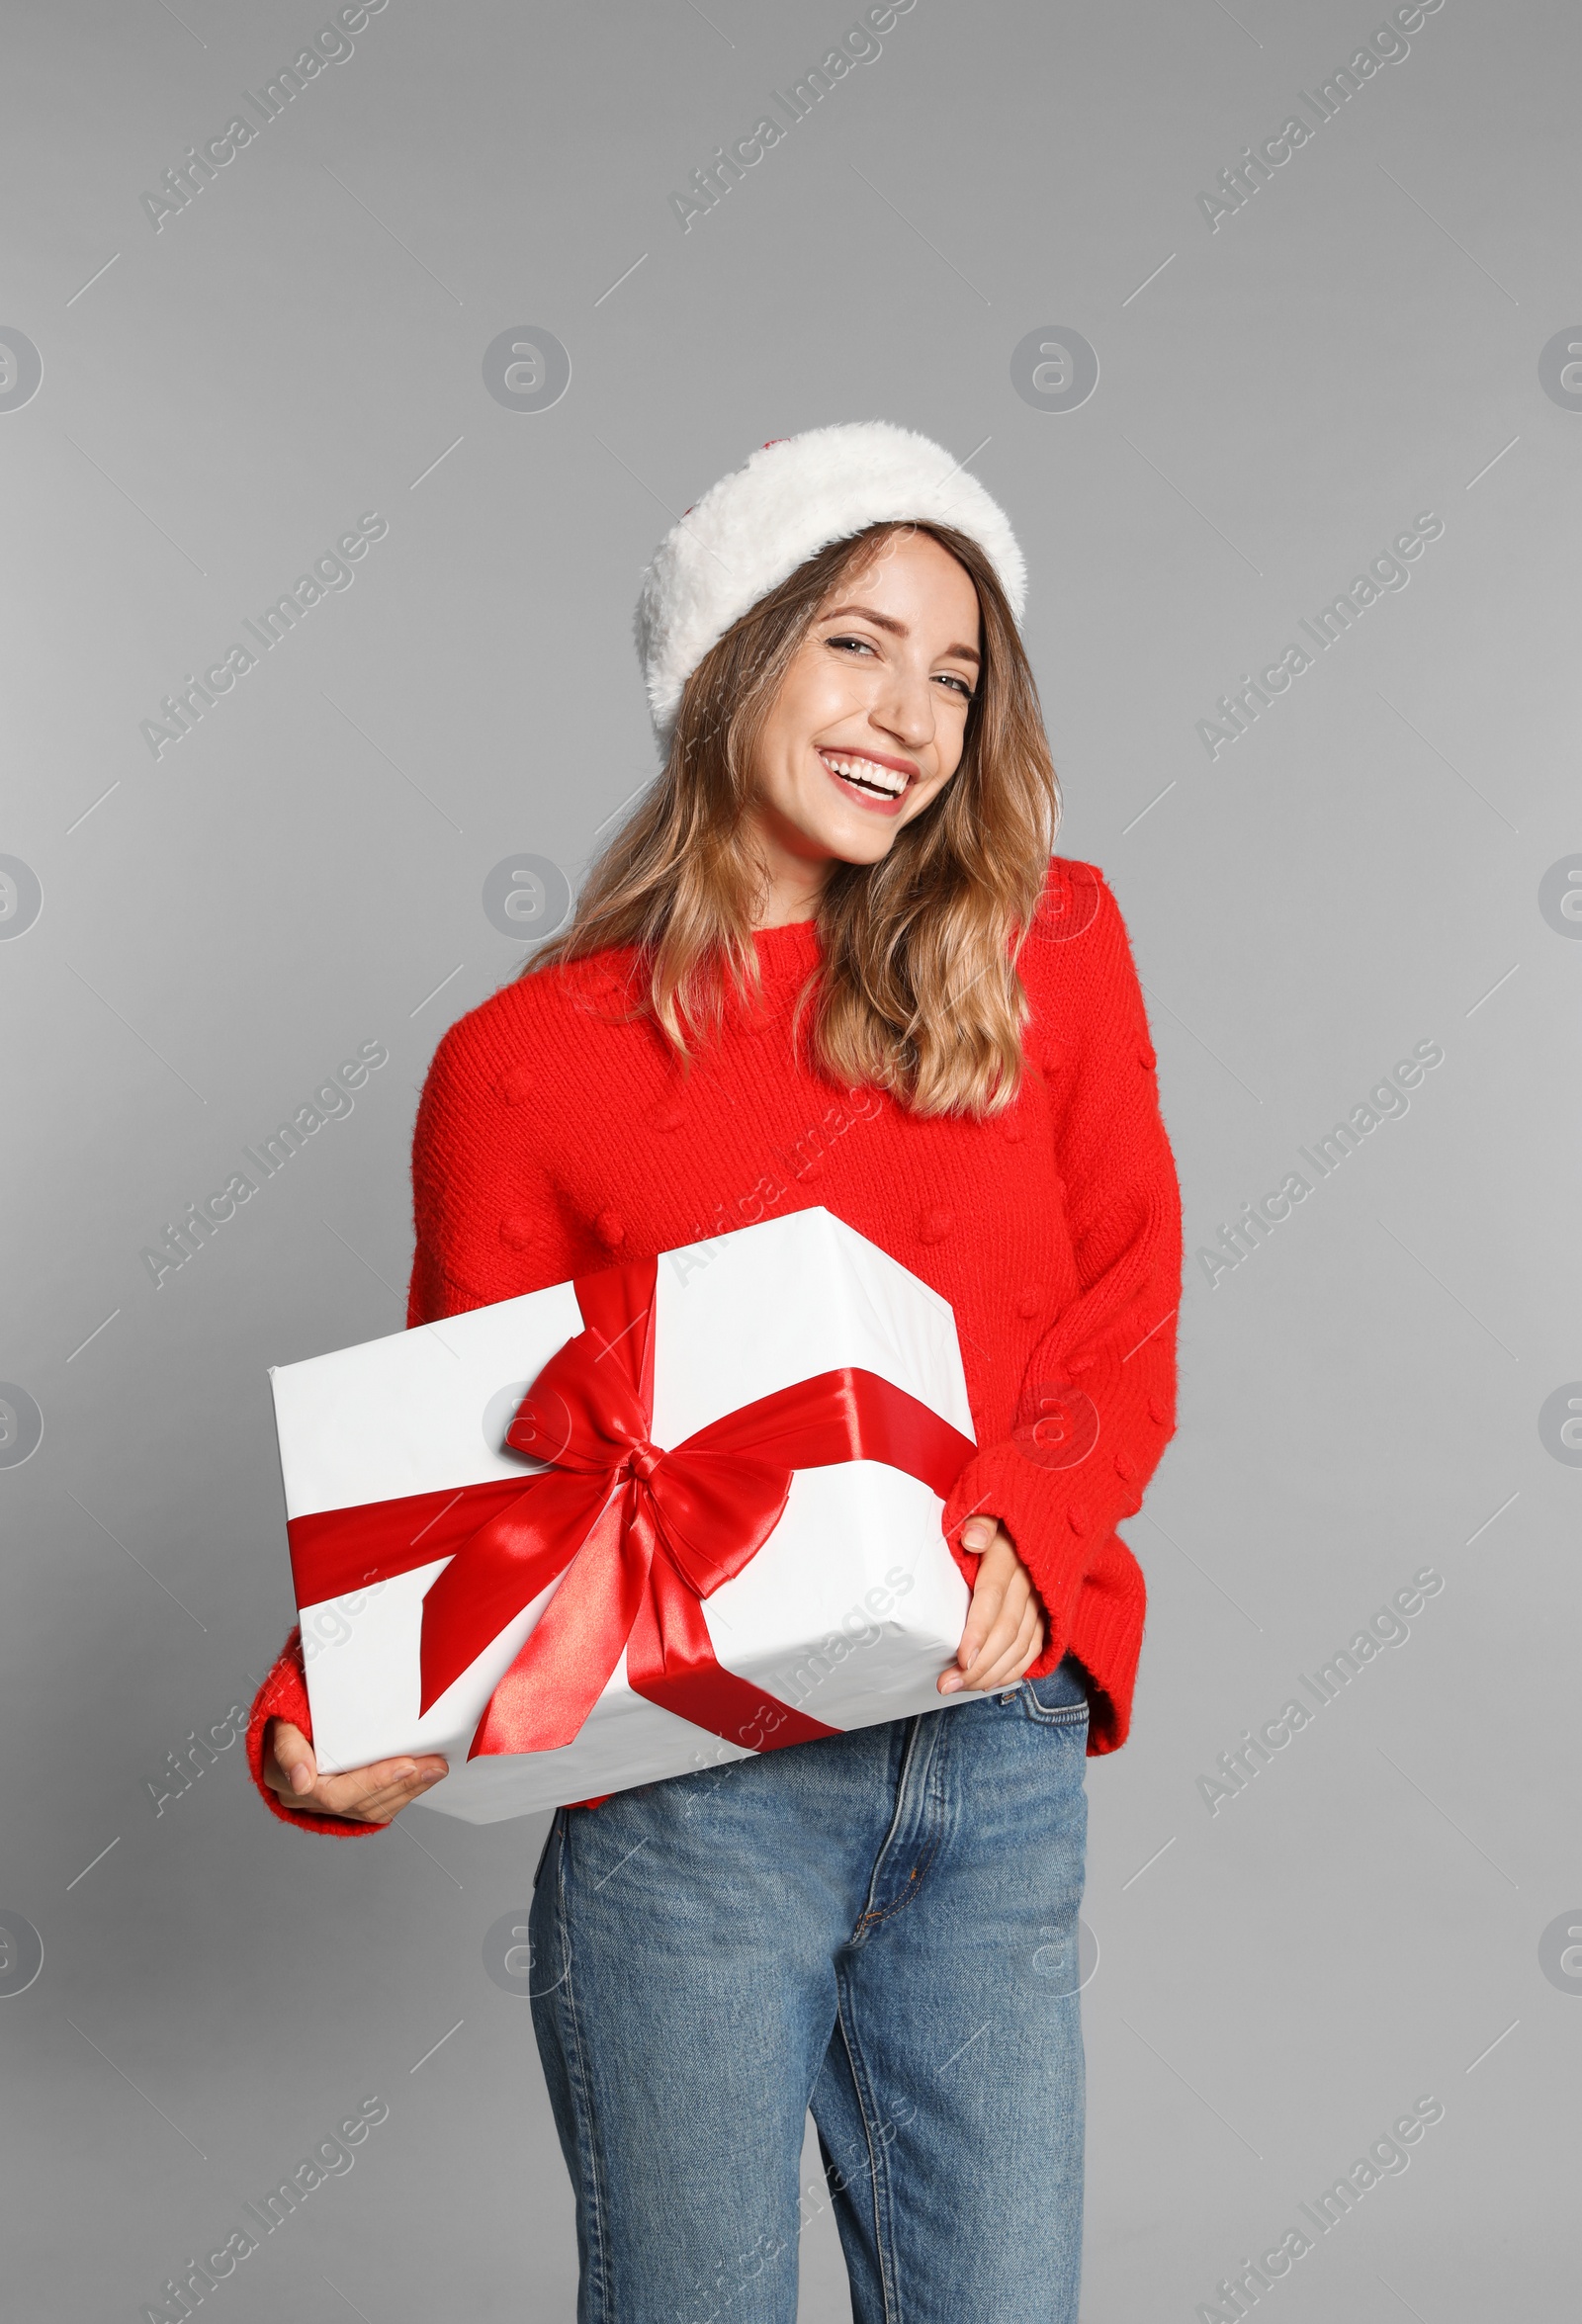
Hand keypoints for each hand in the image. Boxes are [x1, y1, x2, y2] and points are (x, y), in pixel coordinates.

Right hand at [262, 1719, 448, 1825]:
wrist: (284, 1712)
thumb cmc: (287, 1708)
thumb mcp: (279, 1714)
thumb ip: (287, 1743)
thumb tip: (302, 1780)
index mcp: (285, 1776)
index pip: (330, 1792)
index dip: (370, 1782)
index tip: (405, 1765)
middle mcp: (303, 1796)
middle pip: (356, 1802)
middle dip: (397, 1785)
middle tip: (429, 1765)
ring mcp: (322, 1802)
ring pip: (368, 1809)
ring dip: (406, 1790)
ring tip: (434, 1769)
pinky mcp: (343, 1799)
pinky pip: (373, 1808)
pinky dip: (401, 1793)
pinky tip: (422, 1778)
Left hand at [939, 1518, 1047, 1694]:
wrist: (1042, 1518)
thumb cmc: (1001, 1521)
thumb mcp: (991, 1512)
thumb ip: (981, 1523)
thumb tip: (972, 1538)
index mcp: (1011, 1556)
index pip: (993, 1597)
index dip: (978, 1631)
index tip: (961, 1658)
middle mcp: (1031, 1582)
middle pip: (1007, 1630)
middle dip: (978, 1664)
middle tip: (947, 1684)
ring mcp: (1042, 1601)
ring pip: (1021, 1646)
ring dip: (991, 1673)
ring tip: (960, 1687)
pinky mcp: (1048, 1614)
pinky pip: (1033, 1649)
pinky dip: (1013, 1670)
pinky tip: (988, 1681)